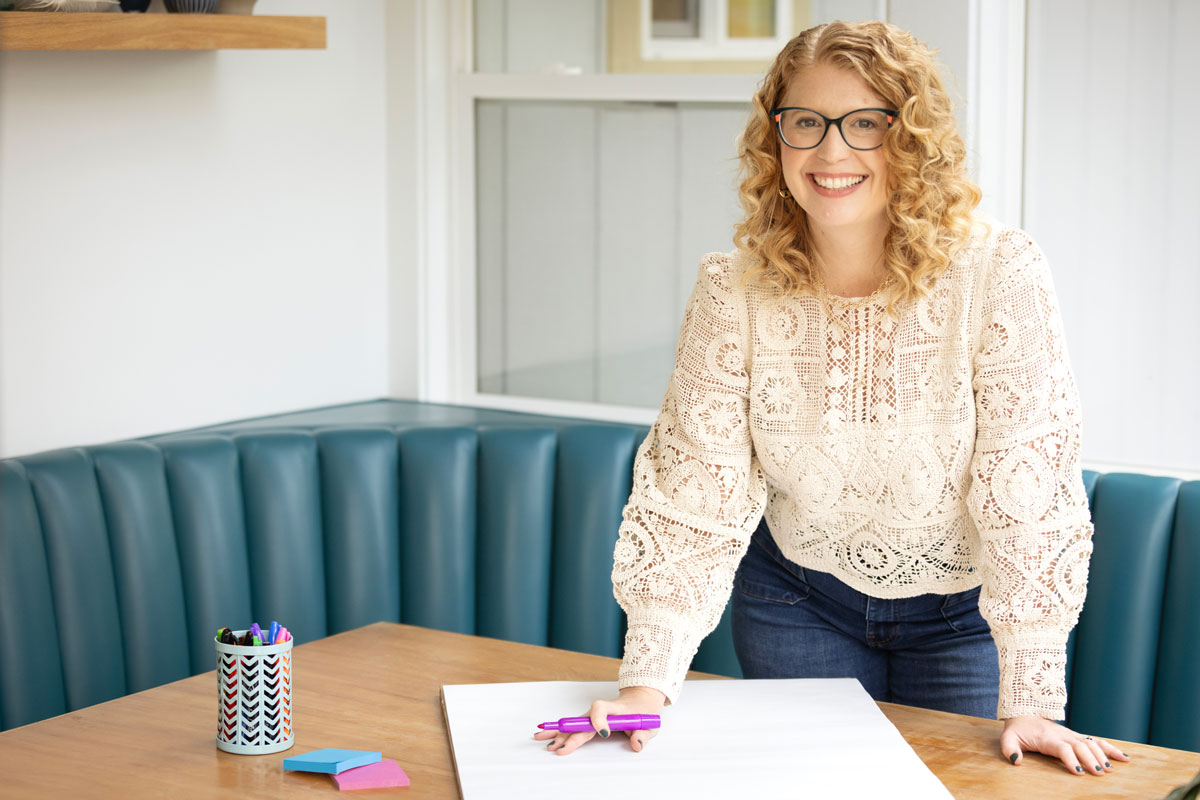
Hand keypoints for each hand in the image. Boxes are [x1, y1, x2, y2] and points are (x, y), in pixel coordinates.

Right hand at [532, 686, 665, 755]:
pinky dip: (559, 731)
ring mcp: (593, 716)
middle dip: (568, 734)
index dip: (600, 720)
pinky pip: (574, 726)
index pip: (602, 709)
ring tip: (540, 738)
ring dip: (557, 732)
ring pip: (573, 723)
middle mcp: (600, 711)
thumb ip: (643, 735)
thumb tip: (637, 744)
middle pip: (581, 721)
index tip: (604, 733)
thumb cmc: (644, 711)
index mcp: (615, 709)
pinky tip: (546, 735)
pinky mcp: (590, 721)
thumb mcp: (650, 724)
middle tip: (557, 748)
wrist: (640, 699)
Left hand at [1000, 715, 1131, 775]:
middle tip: (1100, 773)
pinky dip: (1111, 748)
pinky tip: (1124, 758)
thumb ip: (1009, 748)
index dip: (1070, 759)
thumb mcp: (1008, 738)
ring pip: (1092, 743)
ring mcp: (1072, 735)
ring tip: (1112, 769)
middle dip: (1091, 759)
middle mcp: (1063, 735)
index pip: (1062, 748)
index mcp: (1047, 738)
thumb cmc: (1018, 730)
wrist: (1025, 713)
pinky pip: (1096, 742)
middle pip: (1080, 746)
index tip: (1078, 772)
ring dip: (1103, 755)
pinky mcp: (1077, 737)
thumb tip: (1015, 761)